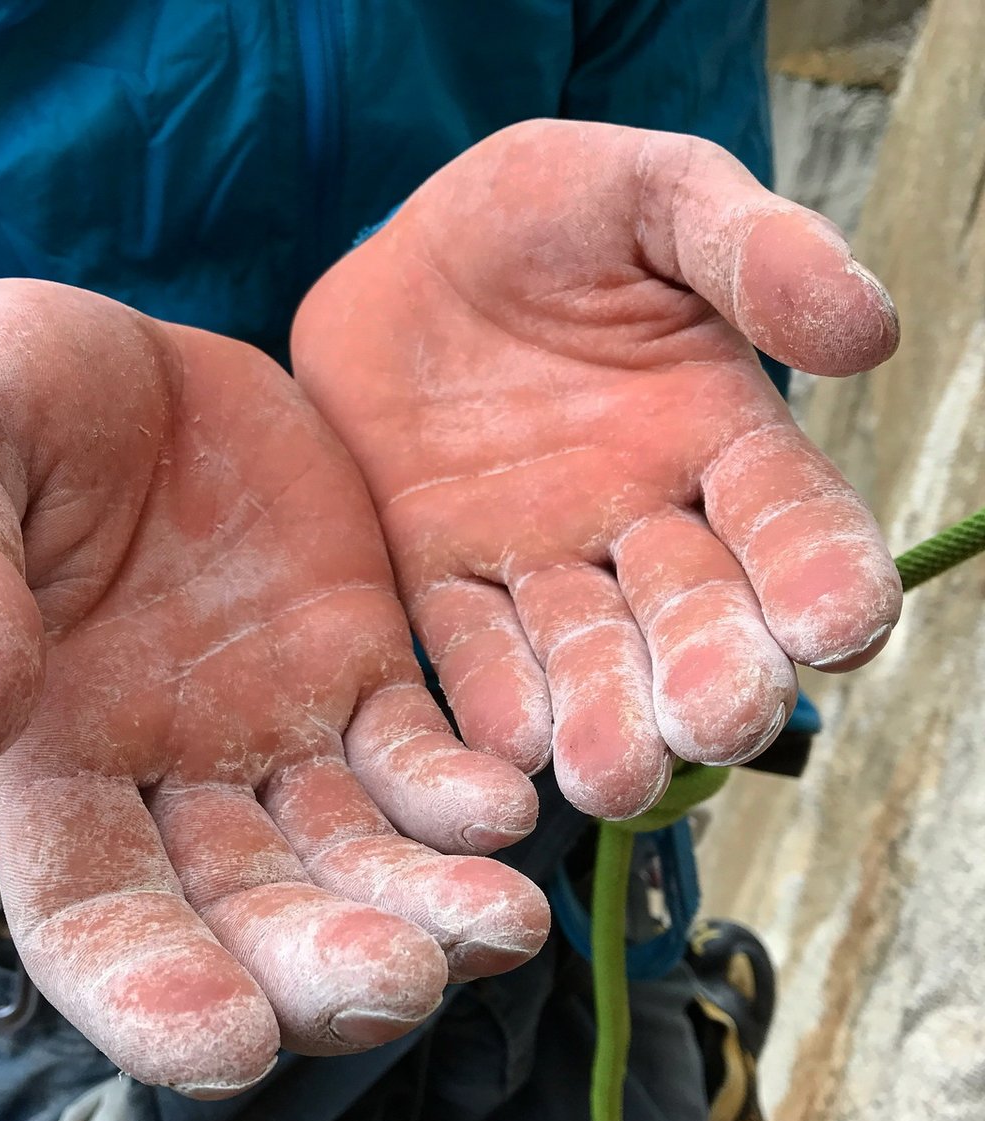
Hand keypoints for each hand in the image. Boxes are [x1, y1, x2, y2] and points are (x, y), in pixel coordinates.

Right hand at [0, 280, 548, 1091]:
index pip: (94, 919)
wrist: (124, 353)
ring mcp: (277, 725)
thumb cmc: (2, 402)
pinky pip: (417, 750)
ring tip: (505, 926)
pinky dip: (460, 792)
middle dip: (323, 965)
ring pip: (353, 852)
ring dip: (425, 902)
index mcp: (51, 756)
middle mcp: (170, 772)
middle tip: (403, 981)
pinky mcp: (357, 662)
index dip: (151, 993)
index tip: (231, 1040)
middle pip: (250, 912)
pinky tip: (505, 806)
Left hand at [293, 120, 901, 819]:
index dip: (824, 574)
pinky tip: (509, 743)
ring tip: (613, 772)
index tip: (838, 626)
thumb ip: (754, 250)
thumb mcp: (652, 195)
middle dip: (711, 675)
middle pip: (695, 618)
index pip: (794, 524)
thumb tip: (867, 330)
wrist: (406, 259)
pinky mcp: (443, 579)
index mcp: (717, 438)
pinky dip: (494, 699)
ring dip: (606, 719)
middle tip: (714, 720)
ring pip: (588, 657)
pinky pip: (472, 650)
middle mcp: (641, 522)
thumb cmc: (542, 214)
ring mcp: (540, 561)